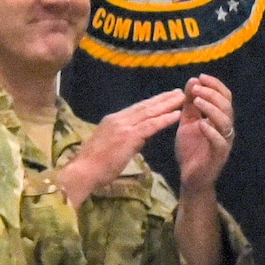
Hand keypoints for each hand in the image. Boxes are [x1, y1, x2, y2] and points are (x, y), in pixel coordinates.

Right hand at [55, 90, 186, 206]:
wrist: (82, 172)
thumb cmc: (94, 165)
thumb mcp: (109, 146)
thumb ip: (124, 139)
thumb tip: (138, 138)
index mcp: (112, 121)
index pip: (136, 108)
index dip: (152, 102)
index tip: (165, 97)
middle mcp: (118, 119)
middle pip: (145, 106)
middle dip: (163, 98)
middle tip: (178, 92)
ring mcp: (123, 126)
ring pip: (149, 112)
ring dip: (167, 104)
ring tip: (182, 98)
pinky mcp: (128, 136)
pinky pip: (150, 125)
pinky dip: (164, 119)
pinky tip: (176, 114)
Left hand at [173, 75, 234, 195]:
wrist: (190, 177)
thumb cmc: (191, 149)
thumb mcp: (187, 122)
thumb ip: (190, 104)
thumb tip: (193, 80)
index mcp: (220, 118)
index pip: (224, 96)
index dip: (215, 85)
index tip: (201, 77)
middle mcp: (225, 128)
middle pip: (226, 105)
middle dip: (212, 94)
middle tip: (196, 89)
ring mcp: (224, 141)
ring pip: (225, 121)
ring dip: (212, 109)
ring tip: (197, 102)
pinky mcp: (219, 155)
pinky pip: (219, 141)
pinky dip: (211, 131)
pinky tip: (201, 124)